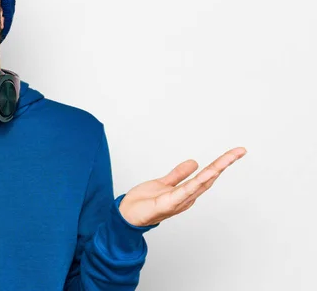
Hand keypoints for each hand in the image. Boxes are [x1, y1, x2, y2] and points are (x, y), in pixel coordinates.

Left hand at [119, 147, 246, 226]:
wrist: (126, 216)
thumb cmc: (143, 203)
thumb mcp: (163, 183)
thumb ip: (178, 174)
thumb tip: (195, 162)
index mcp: (186, 192)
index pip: (207, 175)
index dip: (221, 163)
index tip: (236, 152)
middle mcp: (187, 197)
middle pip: (209, 178)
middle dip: (224, 163)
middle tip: (240, 150)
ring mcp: (179, 201)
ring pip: (201, 183)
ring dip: (215, 170)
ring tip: (229, 158)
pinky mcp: (168, 204)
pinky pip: (184, 191)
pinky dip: (195, 183)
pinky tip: (206, 174)